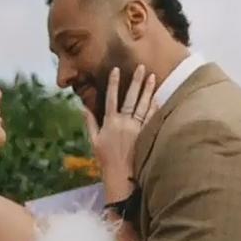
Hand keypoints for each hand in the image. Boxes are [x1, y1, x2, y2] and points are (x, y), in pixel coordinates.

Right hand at [83, 65, 157, 201]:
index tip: (117, 70)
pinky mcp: (145, 134)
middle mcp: (124, 122)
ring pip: (143, 105)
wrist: (120, 174)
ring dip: (148, 90)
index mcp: (110, 122)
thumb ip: (90, 123)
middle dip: (136, 81)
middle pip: (131, 98)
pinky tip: (158, 97)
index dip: (114, 83)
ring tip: (153, 77)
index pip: (111, 98)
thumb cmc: (105, 158)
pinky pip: (150, 118)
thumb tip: (83, 108)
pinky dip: (154, 107)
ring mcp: (136, 128)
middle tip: (141, 67)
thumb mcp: (94, 140)